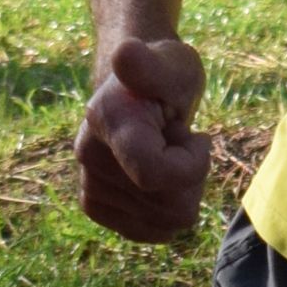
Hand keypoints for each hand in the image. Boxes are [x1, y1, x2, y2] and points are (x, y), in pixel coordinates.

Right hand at [80, 36, 210, 241]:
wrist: (140, 91)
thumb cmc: (167, 76)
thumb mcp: (175, 65)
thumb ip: (153, 66)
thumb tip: (124, 55)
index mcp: (106, 117)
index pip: (155, 175)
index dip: (192, 165)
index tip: (198, 137)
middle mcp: (87, 154)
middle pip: (169, 205)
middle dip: (191, 176)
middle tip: (177, 140)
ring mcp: (88, 183)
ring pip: (166, 222)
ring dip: (180, 191)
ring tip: (166, 154)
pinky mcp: (94, 207)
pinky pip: (152, 232)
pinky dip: (168, 210)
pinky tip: (159, 179)